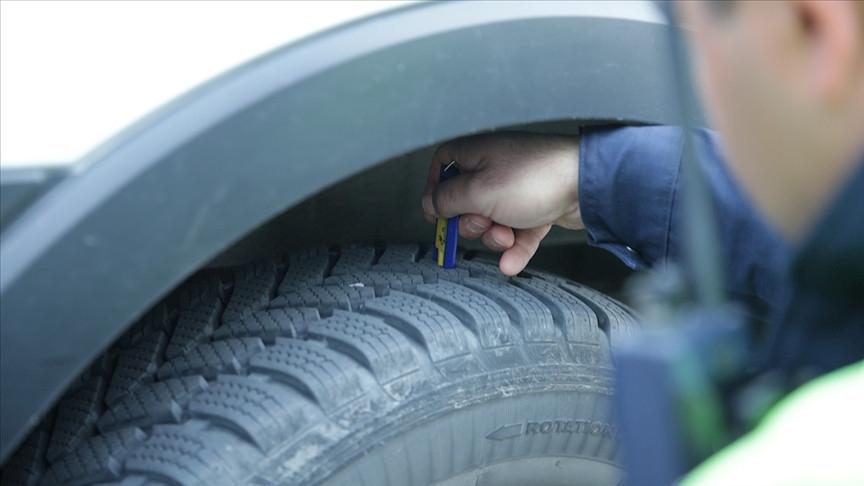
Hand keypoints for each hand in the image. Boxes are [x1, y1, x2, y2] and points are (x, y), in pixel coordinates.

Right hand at [422, 131, 582, 275]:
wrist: (589, 184)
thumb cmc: (535, 178)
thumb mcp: (478, 192)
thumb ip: (447, 200)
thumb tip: (430, 204)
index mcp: (476, 154)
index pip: (442, 167)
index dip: (435, 192)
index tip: (436, 215)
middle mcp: (496, 167)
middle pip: (466, 202)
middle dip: (472, 223)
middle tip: (483, 224)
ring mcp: (518, 188)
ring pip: (493, 221)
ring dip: (496, 237)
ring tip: (508, 236)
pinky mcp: (538, 206)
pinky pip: (519, 231)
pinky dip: (515, 247)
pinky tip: (511, 264)